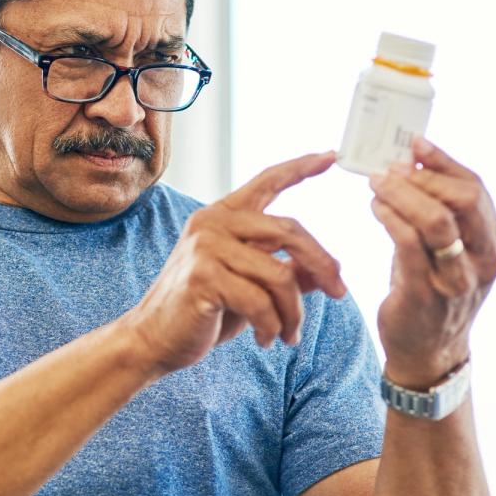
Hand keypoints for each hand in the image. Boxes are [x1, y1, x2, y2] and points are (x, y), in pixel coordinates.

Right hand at [122, 150, 347, 375]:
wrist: (154, 339)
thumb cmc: (203, 311)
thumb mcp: (249, 286)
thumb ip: (284, 271)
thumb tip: (328, 272)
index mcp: (222, 216)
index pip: (267, 181)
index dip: (300, 168)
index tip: (331, 155)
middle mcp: (213, 223)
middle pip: (290, 231)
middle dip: (323, 265)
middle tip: (341, 294)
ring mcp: (206, 247)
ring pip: (280, 275)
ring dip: (294, 312)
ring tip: (289, 335)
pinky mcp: (203, 277)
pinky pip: (260, 301)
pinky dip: (272, 327)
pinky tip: (267, 340)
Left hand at [367, 135, 495, 386]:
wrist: (429, 351)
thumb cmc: (434, 290)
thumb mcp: (447, 250)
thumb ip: (437, 212)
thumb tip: (409, 163)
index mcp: (494, 243)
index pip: (475, 188)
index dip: (444, 161)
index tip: (415, 143)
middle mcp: (484, 261)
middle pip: (464, 199)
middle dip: (424, 176)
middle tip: (392, 168)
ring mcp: (458, 279)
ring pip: (437, 221)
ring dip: (403, 194)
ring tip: (378, 184)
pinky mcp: (426, 294)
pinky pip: (409, 246)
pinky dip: (391, 219)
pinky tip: (376, 208)